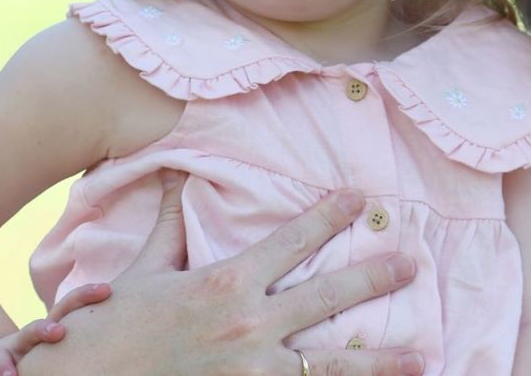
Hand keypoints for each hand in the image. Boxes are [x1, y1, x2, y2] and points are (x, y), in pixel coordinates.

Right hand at [0, 283, 111, 375]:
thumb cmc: (28, 358)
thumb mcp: (52, 351)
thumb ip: (75, 345)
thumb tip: (113, 349)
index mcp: (52, 328)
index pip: (73, 306)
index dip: (88, 295)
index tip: (108, 289)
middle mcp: (35, 332)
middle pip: (58, 311)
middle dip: (77, 301)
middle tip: (104, 292)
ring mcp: (13, 345)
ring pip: (27, 333)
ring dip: (42, 329)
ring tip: (58, 331)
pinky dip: (5, 369)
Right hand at [20, 171, 424, 375]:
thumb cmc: (106, 334)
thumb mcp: (139, 274)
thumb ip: (168, 225)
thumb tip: (175, 174)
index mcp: (226, 284)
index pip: (293, 240)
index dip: (331, 216)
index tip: (362, 200)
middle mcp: (250, 328)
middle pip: (330, 298)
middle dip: (376, 279)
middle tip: (412, 267)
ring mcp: (253, 374)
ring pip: (333, 366)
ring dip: (382, 360)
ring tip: (424, 358)